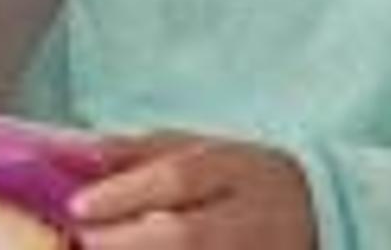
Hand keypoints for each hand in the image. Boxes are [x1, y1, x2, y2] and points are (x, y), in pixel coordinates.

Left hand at [69, 132, 316, 249]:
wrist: (314, 215)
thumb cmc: (237, 178)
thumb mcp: (198, 150)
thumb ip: (139, 152)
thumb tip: (76, 154)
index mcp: (237, 170)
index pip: (178, 178)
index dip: (125, 194)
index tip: (77, 205)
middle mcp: (252, 218)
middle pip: (184, 236)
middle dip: (125, 241)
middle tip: (83, 240)